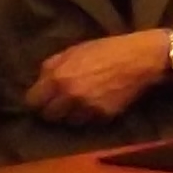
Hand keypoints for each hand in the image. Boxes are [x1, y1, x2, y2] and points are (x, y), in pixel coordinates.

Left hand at [28, 31, 172, 123]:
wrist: (140, 59)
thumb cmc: (106, 50)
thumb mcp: (73, 51)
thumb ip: (52, 66)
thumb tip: (40, 81)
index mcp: (58, 78)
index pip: (32, 101)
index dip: (36, 100)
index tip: (42, 98)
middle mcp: (69, 96)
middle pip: (49, 116)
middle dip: (52, 110)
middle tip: (59, 103)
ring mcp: (87, 108)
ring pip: (68, 122)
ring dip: (71, 115)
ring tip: (78, 106)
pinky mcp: (103, 116)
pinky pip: (88, 121)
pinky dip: (89, 116)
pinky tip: (95, 105)